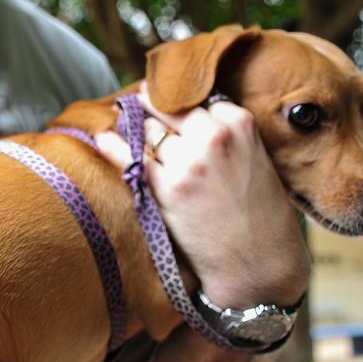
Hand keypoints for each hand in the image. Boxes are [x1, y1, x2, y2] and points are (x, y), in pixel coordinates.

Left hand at [94, 89, 309, 306]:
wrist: (258, 261)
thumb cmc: (259, 213)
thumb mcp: (254, 159)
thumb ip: (227, 135)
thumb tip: (187, 115)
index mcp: (239, 124)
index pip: (198, 100)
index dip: (180, 106)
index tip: (165, 101)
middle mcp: (213, 137)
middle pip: (169, 110)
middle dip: (152, 108)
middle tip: (137, 103)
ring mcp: (188, 162)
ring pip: (150, 132)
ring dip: (136, 129)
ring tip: (123, 122)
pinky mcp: (168, 189)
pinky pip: (132, 159)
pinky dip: (114, 147)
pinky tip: (103, 138)